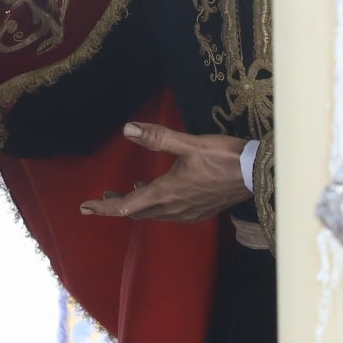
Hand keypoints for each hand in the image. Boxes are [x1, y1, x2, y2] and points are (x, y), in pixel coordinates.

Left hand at [78, 121, 245, 222]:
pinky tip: (162, 193)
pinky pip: (171, 214)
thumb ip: (157, 138)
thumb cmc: (225, 157)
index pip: (127, 206)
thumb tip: (127, 129)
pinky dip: (157, 205)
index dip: (104, 208)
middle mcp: (174, 209)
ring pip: (155, 214)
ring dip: (139, 205)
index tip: (85, 208)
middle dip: (119, 206)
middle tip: (104, 198)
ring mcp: (189, 213)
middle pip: (138, 212)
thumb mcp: (190, 143)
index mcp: (167, 193)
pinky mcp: (201, 212)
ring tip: (129, 192)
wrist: (258, 175)